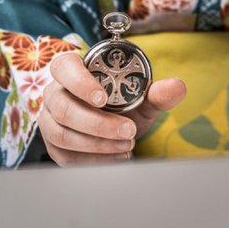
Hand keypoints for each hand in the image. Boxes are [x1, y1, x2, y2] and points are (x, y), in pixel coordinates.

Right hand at [37, 52, 185, 166]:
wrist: (117, 126)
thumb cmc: (123, 101)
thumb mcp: (141, 94)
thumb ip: (157, 91)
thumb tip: (178, 87)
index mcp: (71, 69)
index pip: (65, 68)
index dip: (80, 83)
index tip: (103, 97)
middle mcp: (55, 93)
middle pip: (64, 108)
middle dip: (98, 123)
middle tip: (129, 131)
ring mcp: (50, 121)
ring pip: (62, 134)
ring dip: (97, 143)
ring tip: (127, 144)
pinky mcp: (54, 147)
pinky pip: (66, 157)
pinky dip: (94, 160)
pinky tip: (117, 157)